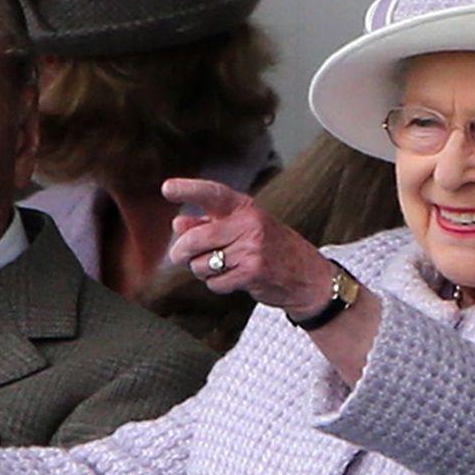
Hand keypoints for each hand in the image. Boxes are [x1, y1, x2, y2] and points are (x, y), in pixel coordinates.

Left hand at [162, 178, 337, 318]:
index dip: (188, 190)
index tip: (167, 189)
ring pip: (202, 264)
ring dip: (203, 271)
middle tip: (179, 256)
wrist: (308, 277)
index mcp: (246, 208)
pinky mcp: (252, 272)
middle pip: (196, 239)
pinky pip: (215, 282)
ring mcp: (251, 248)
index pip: (213, 194)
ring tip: (221, 268)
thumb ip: (210, 225)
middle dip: (182, 252)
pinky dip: (217, 285)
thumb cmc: (272, 250)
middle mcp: (249, 224)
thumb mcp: (244, 230)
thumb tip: (178, 225)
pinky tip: (232, 280)